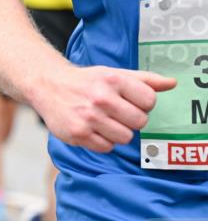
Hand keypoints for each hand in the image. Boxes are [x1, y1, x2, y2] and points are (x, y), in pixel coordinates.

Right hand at [30, 65, 175, 152]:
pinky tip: (93, 129)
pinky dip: (102, 141)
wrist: (48, 86)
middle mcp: (101, 98)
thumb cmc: (85, 81)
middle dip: (132, 120)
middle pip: (140, 122)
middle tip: (118, 113)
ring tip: (105, 122)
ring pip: (125, 137)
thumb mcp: (114, 73)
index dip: (143, 104)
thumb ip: (145, 79)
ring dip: (118, 132)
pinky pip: (106, 148)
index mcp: (113, 80)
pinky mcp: (77, 134)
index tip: (131, 102)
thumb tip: (172, 84)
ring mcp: (88, 118)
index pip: (149, 101)